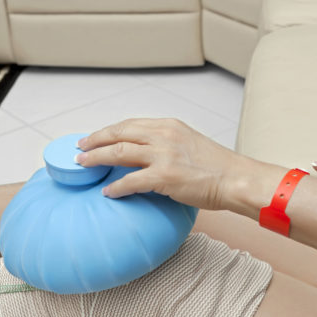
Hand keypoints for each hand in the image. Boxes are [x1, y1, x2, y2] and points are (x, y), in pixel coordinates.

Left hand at [75, 118, 275, 210]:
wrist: (236, 179)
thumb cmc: (217, 166)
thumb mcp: (190, 144)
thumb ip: (167, 145)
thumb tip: (147, 157)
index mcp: (169, 125)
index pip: (130, 124)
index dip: (108, 130)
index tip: (95, 137)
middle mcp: (164, 134)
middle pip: (119, 133)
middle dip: (95, 140)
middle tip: (80, 149)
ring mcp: (163, 154)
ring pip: (119, 152)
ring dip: (97, 158)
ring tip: (83, 165)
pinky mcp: (164, 176)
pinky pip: (130, 181)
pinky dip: (116, 187)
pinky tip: (107, 192)